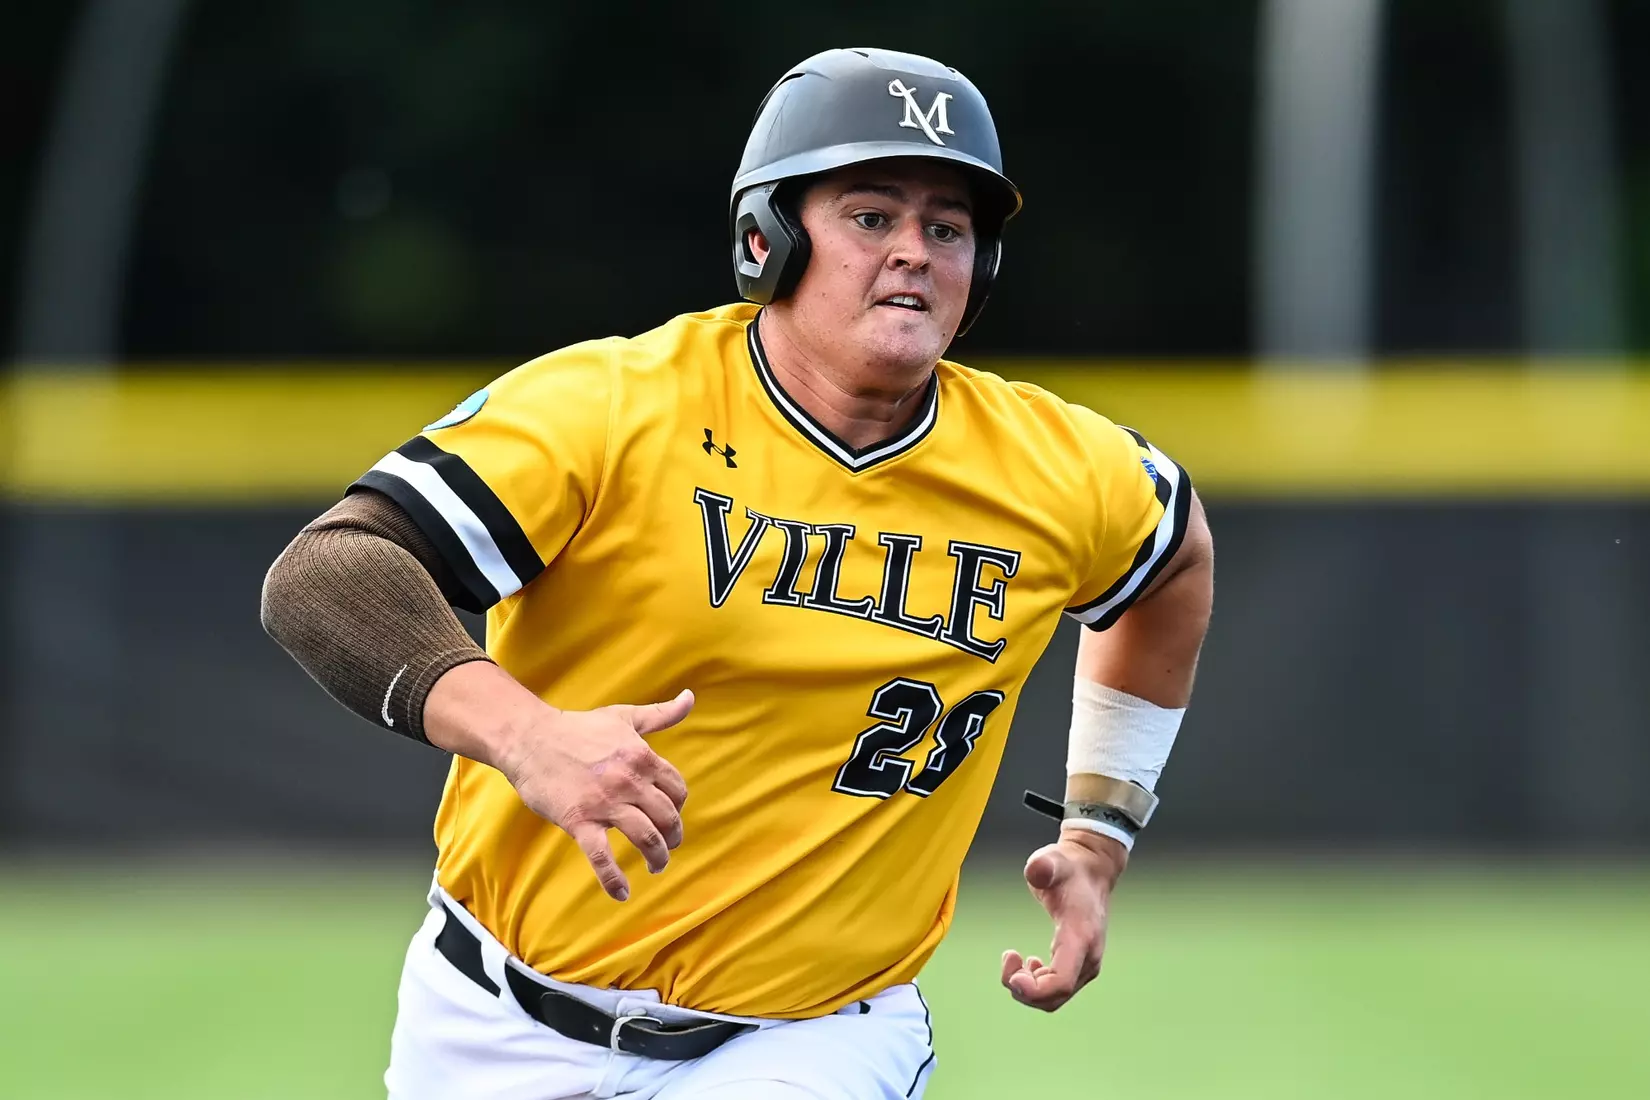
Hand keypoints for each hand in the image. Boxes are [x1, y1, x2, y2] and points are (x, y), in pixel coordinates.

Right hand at [495, 689, 694, 901]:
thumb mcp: (624, 717)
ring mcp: (605, 803)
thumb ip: (661, 713)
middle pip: (667, 817)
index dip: (678, 806)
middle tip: (669, 847)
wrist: (530, 739)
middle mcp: (629, 781)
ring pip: (645, 838)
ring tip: (657, 866)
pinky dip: (614, 879)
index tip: (671, 815)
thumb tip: (690, 698)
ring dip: (658, 857)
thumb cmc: (577, 727)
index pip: (677, 790)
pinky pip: (602, 857)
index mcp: (643, 757)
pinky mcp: (579, 821)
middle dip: (673, 836)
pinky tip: (622, 893)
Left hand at [1000, 830, 1125, 1010]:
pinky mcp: (1080, 965)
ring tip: (1014, 959)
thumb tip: (1035, 871)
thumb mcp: (1053, 860)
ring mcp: (1086, 964)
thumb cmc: (1069, 867)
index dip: (1034, 990)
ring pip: (1055, 998)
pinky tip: (1028, 963)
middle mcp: (1088, 957)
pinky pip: (1057, 990)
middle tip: (1009, 959)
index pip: (1061, 982)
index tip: (1012, 975)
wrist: (1092, 870)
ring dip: (1028, 987)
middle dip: (1024, 989)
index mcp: (1081, 937)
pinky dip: (1037, 985)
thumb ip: (1043, 865)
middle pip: (1055, 997)